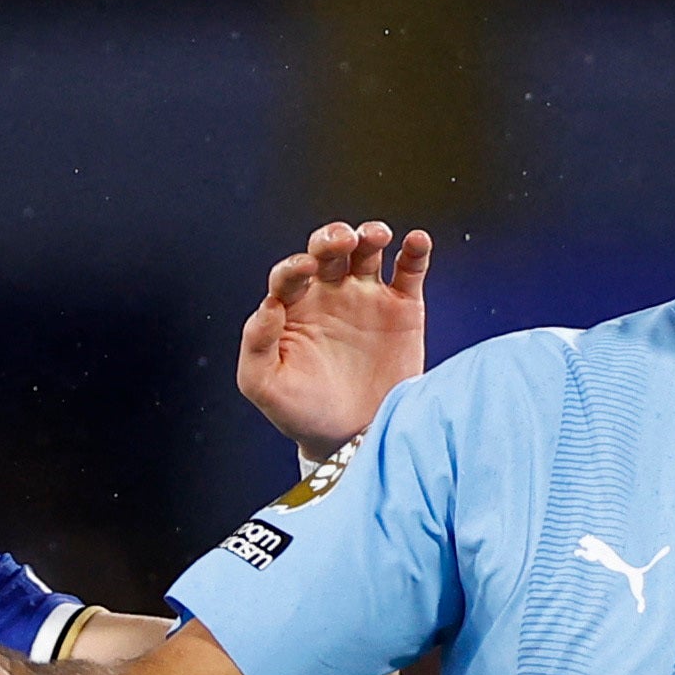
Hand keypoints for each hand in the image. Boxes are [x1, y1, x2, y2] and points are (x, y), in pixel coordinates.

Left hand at [236, 220, 429, 464]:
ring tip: (374, 236)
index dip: (294, 266)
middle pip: (328, 251)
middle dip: (332, 238)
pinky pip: (409, 270)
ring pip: (367, 251)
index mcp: (293, 307)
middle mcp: (328, 294)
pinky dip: (416, 251)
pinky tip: (417, 240)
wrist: (351, 440)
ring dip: (370, 235)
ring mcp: (366, 297)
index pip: (289, 274)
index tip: (303, 270)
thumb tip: (267, 305)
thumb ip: (256, 345)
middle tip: (341, 241)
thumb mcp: (265, 386)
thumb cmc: (301, 413)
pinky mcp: (402, 308)